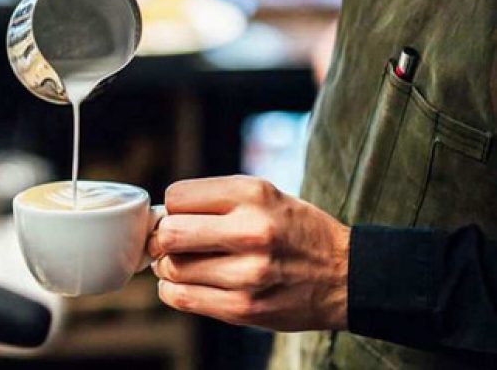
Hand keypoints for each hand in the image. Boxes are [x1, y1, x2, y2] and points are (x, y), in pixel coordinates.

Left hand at [148, 176, 350, 330]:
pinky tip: (188, 284)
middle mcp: (251, 231)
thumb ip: (214, 200)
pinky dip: (174, 290)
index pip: (177, 197)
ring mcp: (248, 274)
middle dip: (162, 238)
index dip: (172, 208)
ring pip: (172, 268)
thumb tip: (157, 218)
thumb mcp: (264, 195)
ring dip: (168, 267)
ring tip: (185, 264)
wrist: (347, 276)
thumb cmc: (295, 231)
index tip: (180, 217)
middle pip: (169, 233)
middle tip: (171, 243)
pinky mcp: (244, 309)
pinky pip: (182, 298)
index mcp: (253, 194)